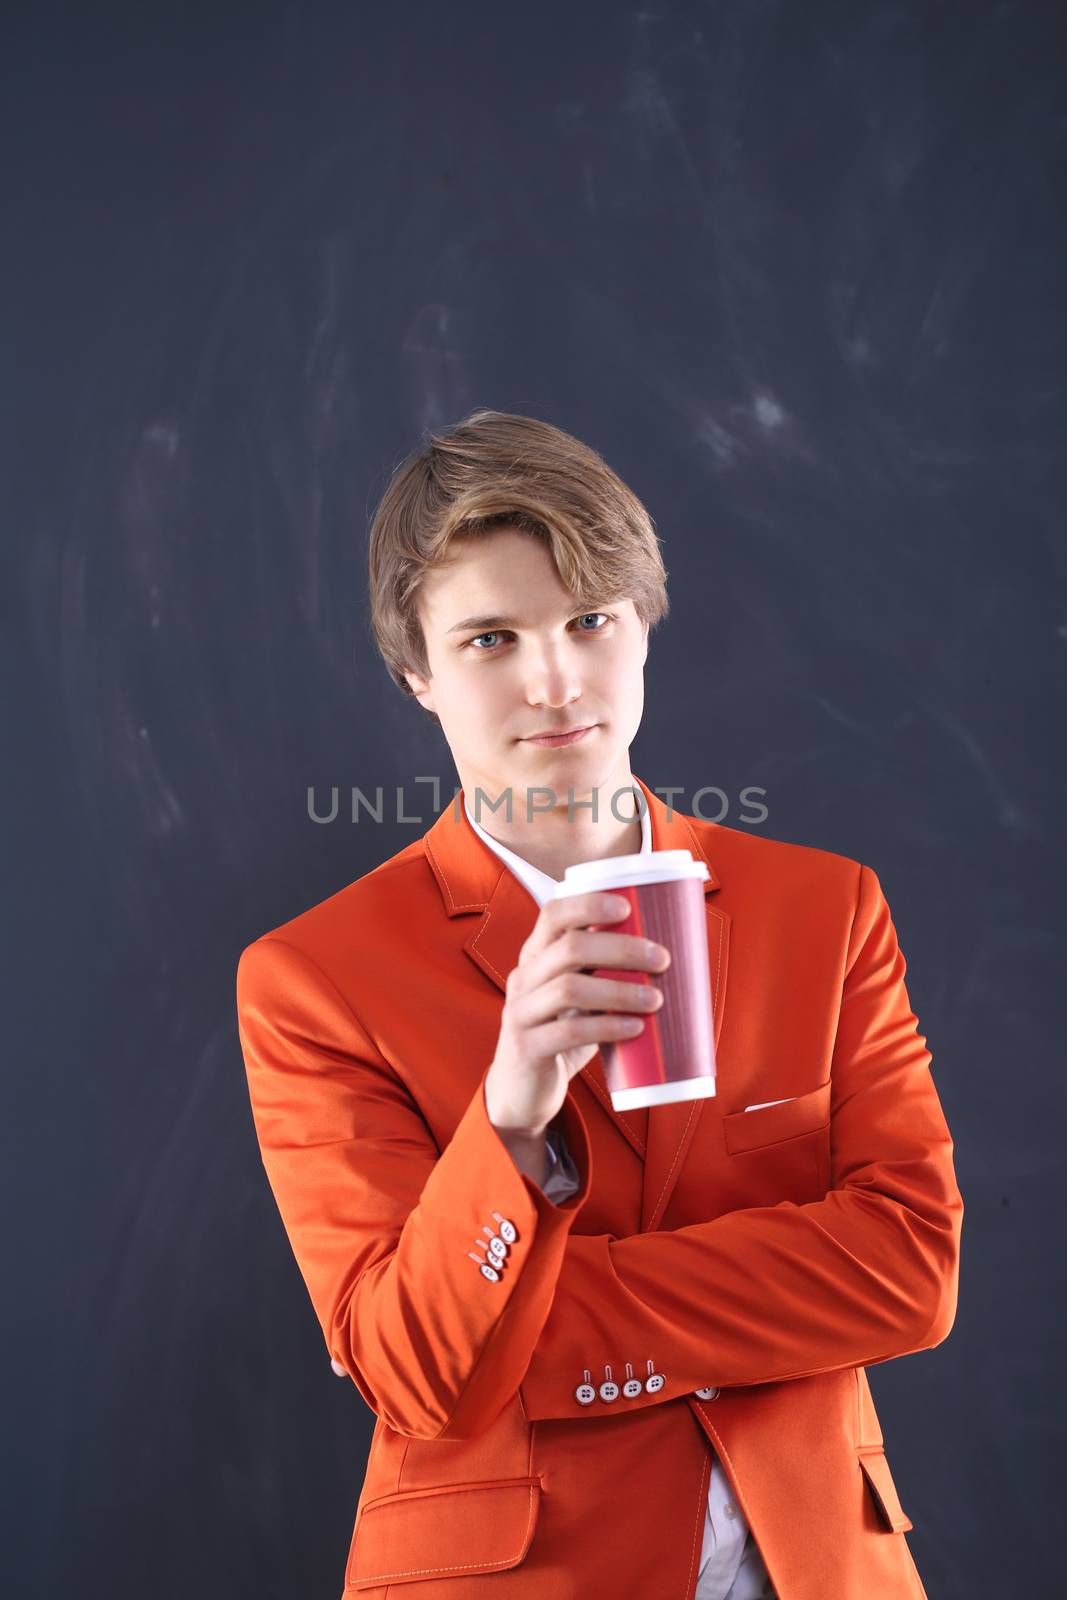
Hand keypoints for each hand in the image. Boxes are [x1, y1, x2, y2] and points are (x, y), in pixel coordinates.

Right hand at [484, 891, 670, 1138]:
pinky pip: (569, 1032)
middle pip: (569, 947)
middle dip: (622, 949)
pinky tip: (634, 1028)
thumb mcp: (576, 996)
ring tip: (656, 1000)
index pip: (553, 914)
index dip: (589, 904)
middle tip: (661, 959)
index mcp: (535, 955)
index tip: (629, 906)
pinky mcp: (526, 1048)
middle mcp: (523, 977)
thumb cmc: (561, 1032)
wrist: (522, 1089)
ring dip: (620, 991)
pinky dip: (607, 1027)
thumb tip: (665, 953)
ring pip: (570, 988)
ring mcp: (520, 1012)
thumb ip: (602, 973)